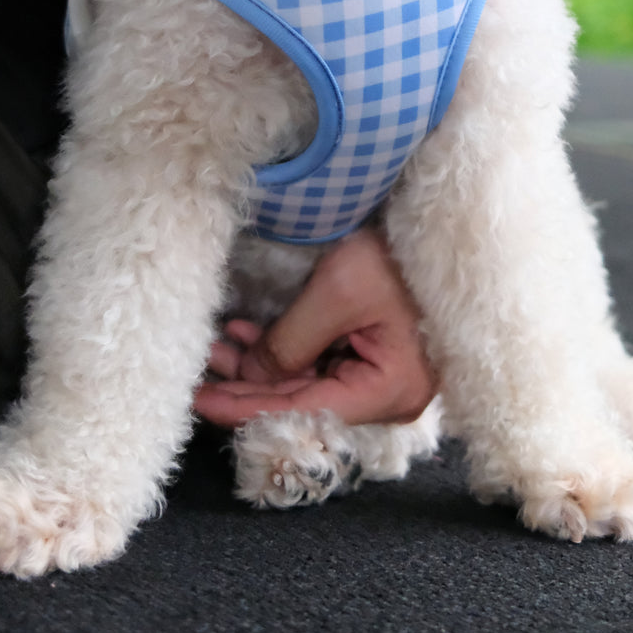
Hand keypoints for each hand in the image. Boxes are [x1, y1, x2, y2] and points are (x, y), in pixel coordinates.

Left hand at [193, 229, 437, 428]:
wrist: (436, 221)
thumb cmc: (396, 255)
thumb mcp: (336, 293)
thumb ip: (287, 344)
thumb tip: (249, 376)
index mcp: (387, 392)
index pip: (303, 412)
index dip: (246, 409)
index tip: (201, 402)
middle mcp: (387, 395)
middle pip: (304, 402)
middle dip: (248, 386)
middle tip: (196, 376)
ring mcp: (382, 375)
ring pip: (307, 382)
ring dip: (260, 366)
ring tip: (213, 350)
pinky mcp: (375, 353)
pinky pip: (321, 362)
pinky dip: (283, 351)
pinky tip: (245, 337)